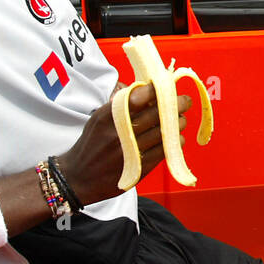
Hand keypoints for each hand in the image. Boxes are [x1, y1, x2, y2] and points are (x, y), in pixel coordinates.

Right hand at [56, 84, 192, 204]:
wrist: (78, 177)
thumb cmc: (92, 143)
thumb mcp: (98, 119)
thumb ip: (119, 105)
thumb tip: (146, 89)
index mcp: (108, 117)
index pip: (137, 98)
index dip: (156, 91)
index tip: (167, 86)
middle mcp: (119, 133)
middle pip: (155, 115)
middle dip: (175, 105)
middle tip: (185, 101)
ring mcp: (129, 152)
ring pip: (162, 134)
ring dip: (177, 125)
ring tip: (181, 119)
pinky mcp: (138, 168)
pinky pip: (162, 152)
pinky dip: (173, 143)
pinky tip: (177, 138)